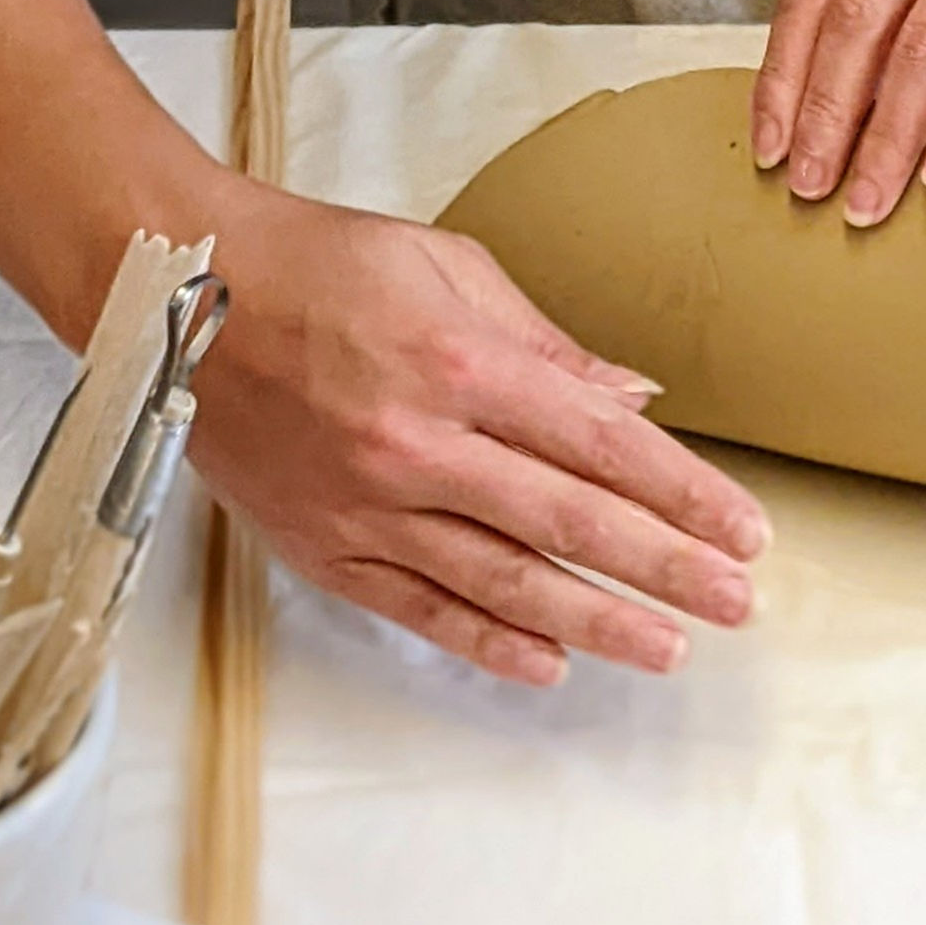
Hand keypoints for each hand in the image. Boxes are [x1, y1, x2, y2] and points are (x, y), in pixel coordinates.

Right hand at [182, 185, 769, 687]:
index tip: (743, 529)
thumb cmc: (317, 262)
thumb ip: (547, 344)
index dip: (683, 493)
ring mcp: (365, 505)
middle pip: (569, 522)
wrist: (182, 292)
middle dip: (666, 568)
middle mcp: (417, 445)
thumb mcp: (449, 266)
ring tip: (667, 648)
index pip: (603, 443)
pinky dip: (487, 643)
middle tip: (736, 602)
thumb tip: (632, 398)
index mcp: (461, 364)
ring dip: (596, 622)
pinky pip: (417, 609)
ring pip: (502, 582)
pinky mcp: (320, 544)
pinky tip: (551, 662)